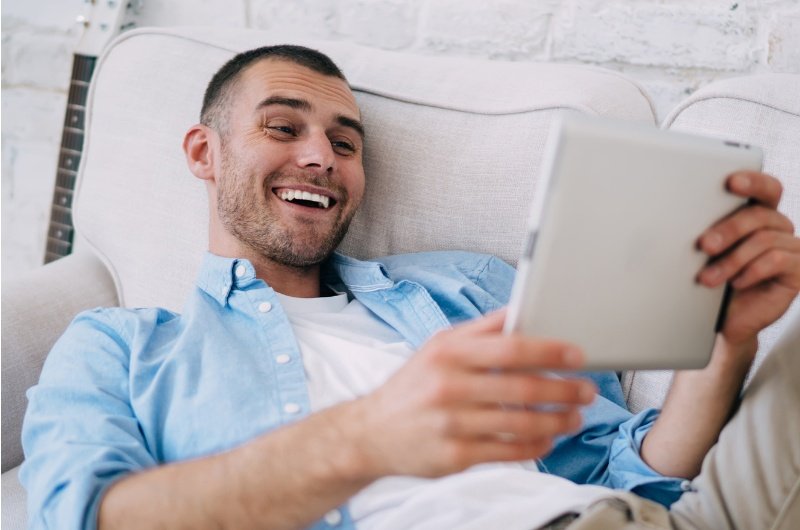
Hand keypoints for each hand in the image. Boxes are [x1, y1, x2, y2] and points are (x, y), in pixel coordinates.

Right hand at [351, 310, 594, 478]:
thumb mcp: (438, 347)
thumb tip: (521, 310)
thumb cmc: (413, 386)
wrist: (371, 433)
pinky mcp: (455, 456)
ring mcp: (452, 424)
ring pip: (521, 423)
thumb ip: (481, 330)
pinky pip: (508, 451)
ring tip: (575, 416)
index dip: (550, 351)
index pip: (511, 348)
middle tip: (587, 390)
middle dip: (564, 390)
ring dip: (558, 421)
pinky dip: (536, 446)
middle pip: (522, 388)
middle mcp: (449, 387)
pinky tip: (548, 439)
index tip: (577, 355)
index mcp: (449, 353)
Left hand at [696, 171, 799, 355]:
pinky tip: (737, 283)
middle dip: (728, 229)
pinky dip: (751, 271)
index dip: (752, 181)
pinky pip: (778, 260)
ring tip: (708, 278)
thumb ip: (709, 233)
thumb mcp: (707, 255)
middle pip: (759, 214)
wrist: (725, 319)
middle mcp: (778, 227)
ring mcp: (792, 248)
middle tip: (704, 245)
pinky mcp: (798, 270)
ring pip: (764, 239)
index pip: (765, 188)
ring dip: (731, 260)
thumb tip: (684, 218)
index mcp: (758, 214)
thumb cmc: (714, 280)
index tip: (730, 182)